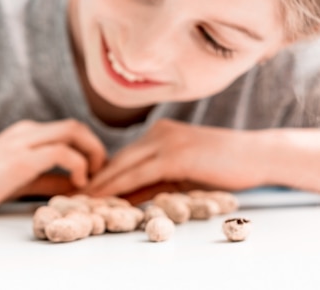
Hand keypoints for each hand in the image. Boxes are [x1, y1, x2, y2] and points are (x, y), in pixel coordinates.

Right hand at [0, 119, 105, 215]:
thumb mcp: (19, 182)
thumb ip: (47, 179)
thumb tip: (76, 185)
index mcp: (23, 135)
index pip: (65, 132)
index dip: (87, 149)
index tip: (95, 172)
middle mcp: (25, 132)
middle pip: (74, 126)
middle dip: (95, 146)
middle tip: (101, 171)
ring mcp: (23, 142)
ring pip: (73, 130)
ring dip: (92, 152)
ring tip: (93, 177)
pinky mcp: (21, 159)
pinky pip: (63, 152)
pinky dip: (78, 166)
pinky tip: (78, 184)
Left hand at [82, 119, 264, 200]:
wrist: (256, 156)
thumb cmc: (224, 166)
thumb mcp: (183, 173)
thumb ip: (156, 181)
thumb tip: (129, 197)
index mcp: (159, 133)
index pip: (125, 156)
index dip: (104, 172)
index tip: (86, 187)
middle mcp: (158, 133)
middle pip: (119, 158)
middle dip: (96, 177)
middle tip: (75, 193)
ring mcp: (166, 141)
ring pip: (125, 165)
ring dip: (103, 183)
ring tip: (83, 198)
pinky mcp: (175, 155)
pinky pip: (140, 173)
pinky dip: (121, 186)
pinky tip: (107, 197)